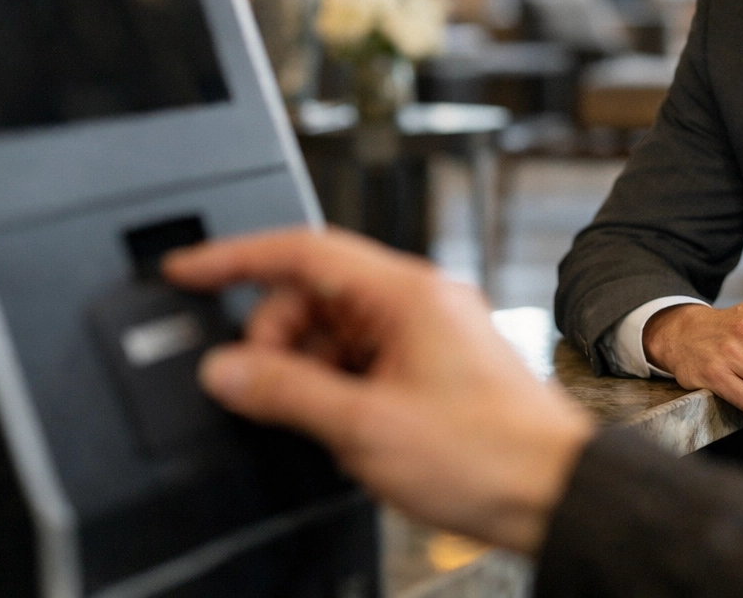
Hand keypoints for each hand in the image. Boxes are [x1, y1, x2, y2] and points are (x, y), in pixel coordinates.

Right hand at [163, 228, 594, 554]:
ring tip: (310, 419)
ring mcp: (431, 331)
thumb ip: (286, 393)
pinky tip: (339, 425)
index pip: (302, 250)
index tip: (188, 269)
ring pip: (339, 329)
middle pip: (316, 293)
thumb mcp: (364, 426)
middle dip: (274, 335)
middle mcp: (420, 301)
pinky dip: (338, 382)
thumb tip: (227, 370)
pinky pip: (366, 356)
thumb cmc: (487, 454)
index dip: (235, 257)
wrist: (554, 492)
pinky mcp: (438, 363)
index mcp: (406, 294)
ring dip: (307, 366)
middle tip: (257, 388)